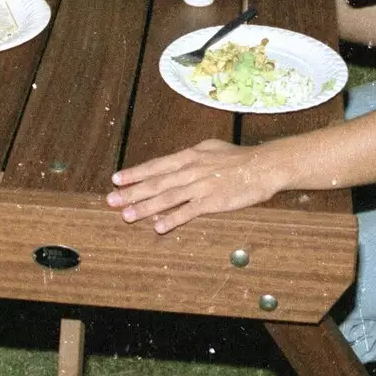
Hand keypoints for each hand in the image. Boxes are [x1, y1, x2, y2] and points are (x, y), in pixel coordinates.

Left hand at [107, 139, 281, 233]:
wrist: (264, 166)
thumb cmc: (238, 157)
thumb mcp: (210, 149)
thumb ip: (190, 157)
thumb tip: (172, 163)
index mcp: (189, 156)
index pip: (156, 165)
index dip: (135, 173)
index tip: (116, 179)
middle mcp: (191, 170)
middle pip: (156, 182)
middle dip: (132, 192)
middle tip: (111, 200)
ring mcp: (201, 186)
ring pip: (168, 197)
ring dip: (145, 207)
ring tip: (127, 216)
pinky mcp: (213, 201)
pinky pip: (189, 212)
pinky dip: (173, 219)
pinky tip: (159, 227)